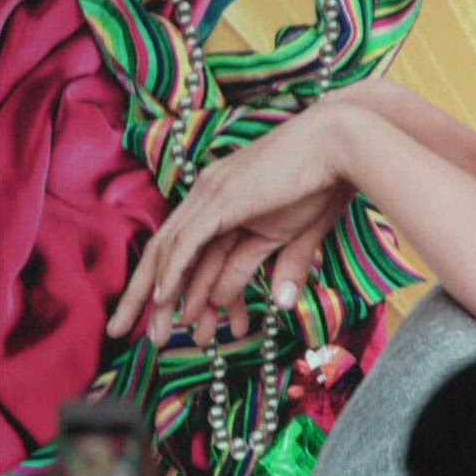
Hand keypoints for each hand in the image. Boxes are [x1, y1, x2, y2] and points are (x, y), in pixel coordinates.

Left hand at [106, 109, 351, 346]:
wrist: (340, 142)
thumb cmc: (330, 180)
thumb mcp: (302, 233)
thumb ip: (288, 267)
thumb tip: (282, 304)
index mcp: (227, 202)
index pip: (198, 254)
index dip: (189, 293)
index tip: (185, 328)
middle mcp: (209, 197)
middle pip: (169, 253)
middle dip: (147, 297)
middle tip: (135, 334)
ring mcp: (211, 195)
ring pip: (170, 251)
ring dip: (154, 295)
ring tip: (148, 331)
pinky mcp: (221, 200)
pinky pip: (188, 243)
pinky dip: (173, 271)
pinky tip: (161, 298)